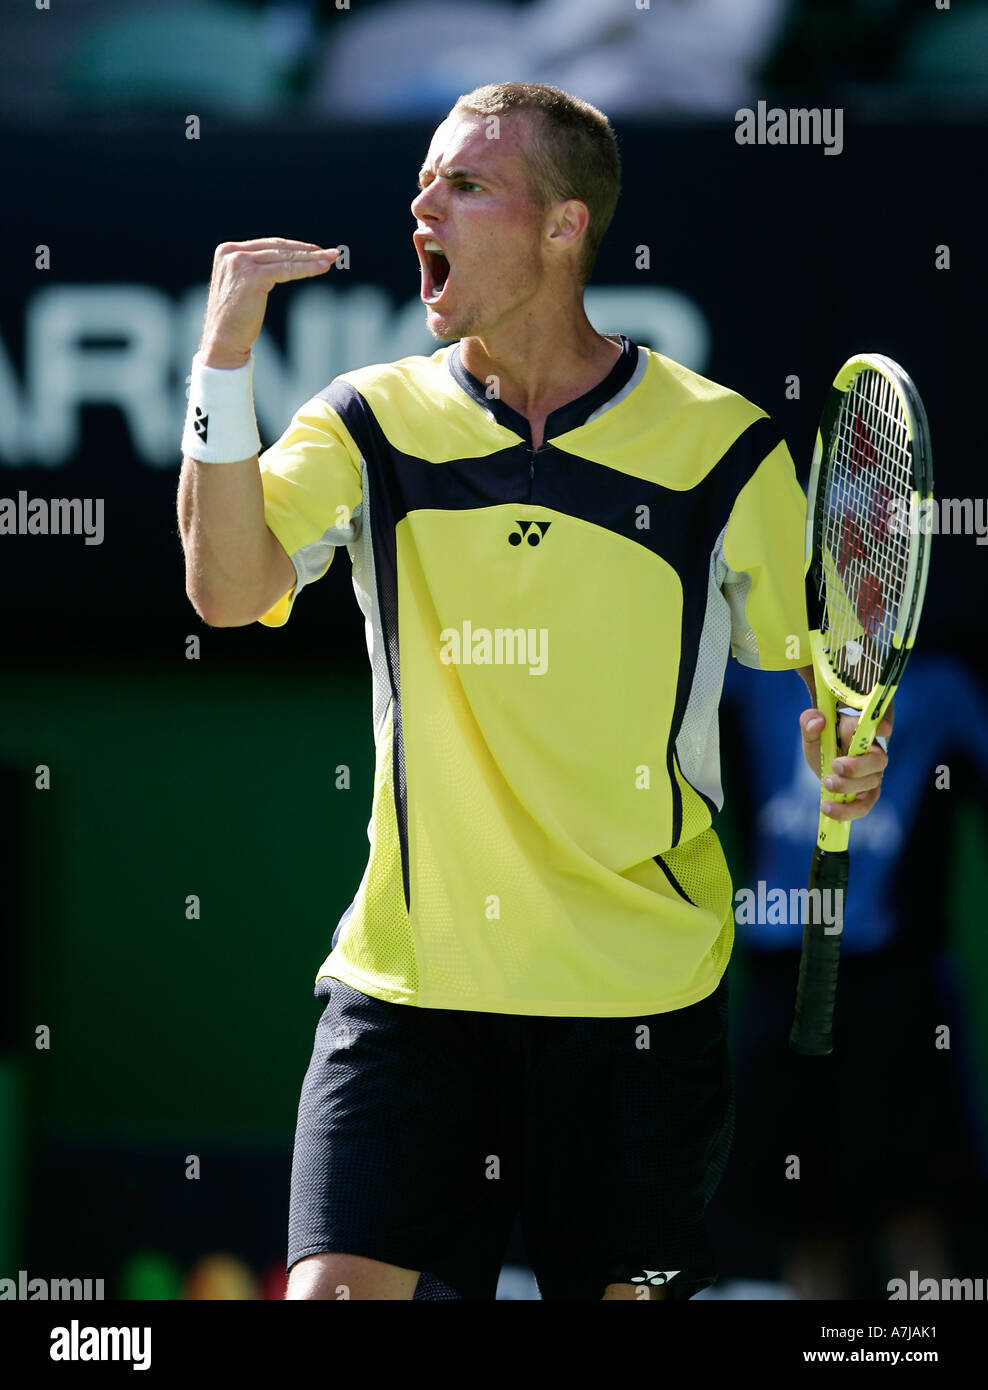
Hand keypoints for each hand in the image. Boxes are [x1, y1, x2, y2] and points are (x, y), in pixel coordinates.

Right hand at [199, 237, 340, 367]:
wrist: (223, 340)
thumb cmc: (236, 321)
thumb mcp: (242, 286)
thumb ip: (256, 270)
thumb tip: (282, 264)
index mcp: (228, 251)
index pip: (268, 245)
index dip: (294, 247)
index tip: (314, 250)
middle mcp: (232, 252)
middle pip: (278, 248)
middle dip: (307, 250)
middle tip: (330, 253)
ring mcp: (241, 262)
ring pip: (285, 257)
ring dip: (311, 258)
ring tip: (332, 259)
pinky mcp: (253, 276)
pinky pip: (287, 270)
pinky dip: (307, 268)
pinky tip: (322, 267)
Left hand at [799, 703, 892, 820]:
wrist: (825, 762)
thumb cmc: (823, 741)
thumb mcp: (811, 730)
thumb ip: (810, 721)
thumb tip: (818, 723)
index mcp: (863, 732)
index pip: (879, 726)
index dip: (883, 727)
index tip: (883, 729)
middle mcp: (874, 754)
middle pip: (878, 761)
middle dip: (858, 766)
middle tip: (835, 765)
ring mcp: (872, 776)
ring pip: (871, 785)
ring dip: (848, 787)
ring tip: (827, 783)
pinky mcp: (866, 795)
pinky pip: (863, 806)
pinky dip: (846, 810)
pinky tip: (826, 808)